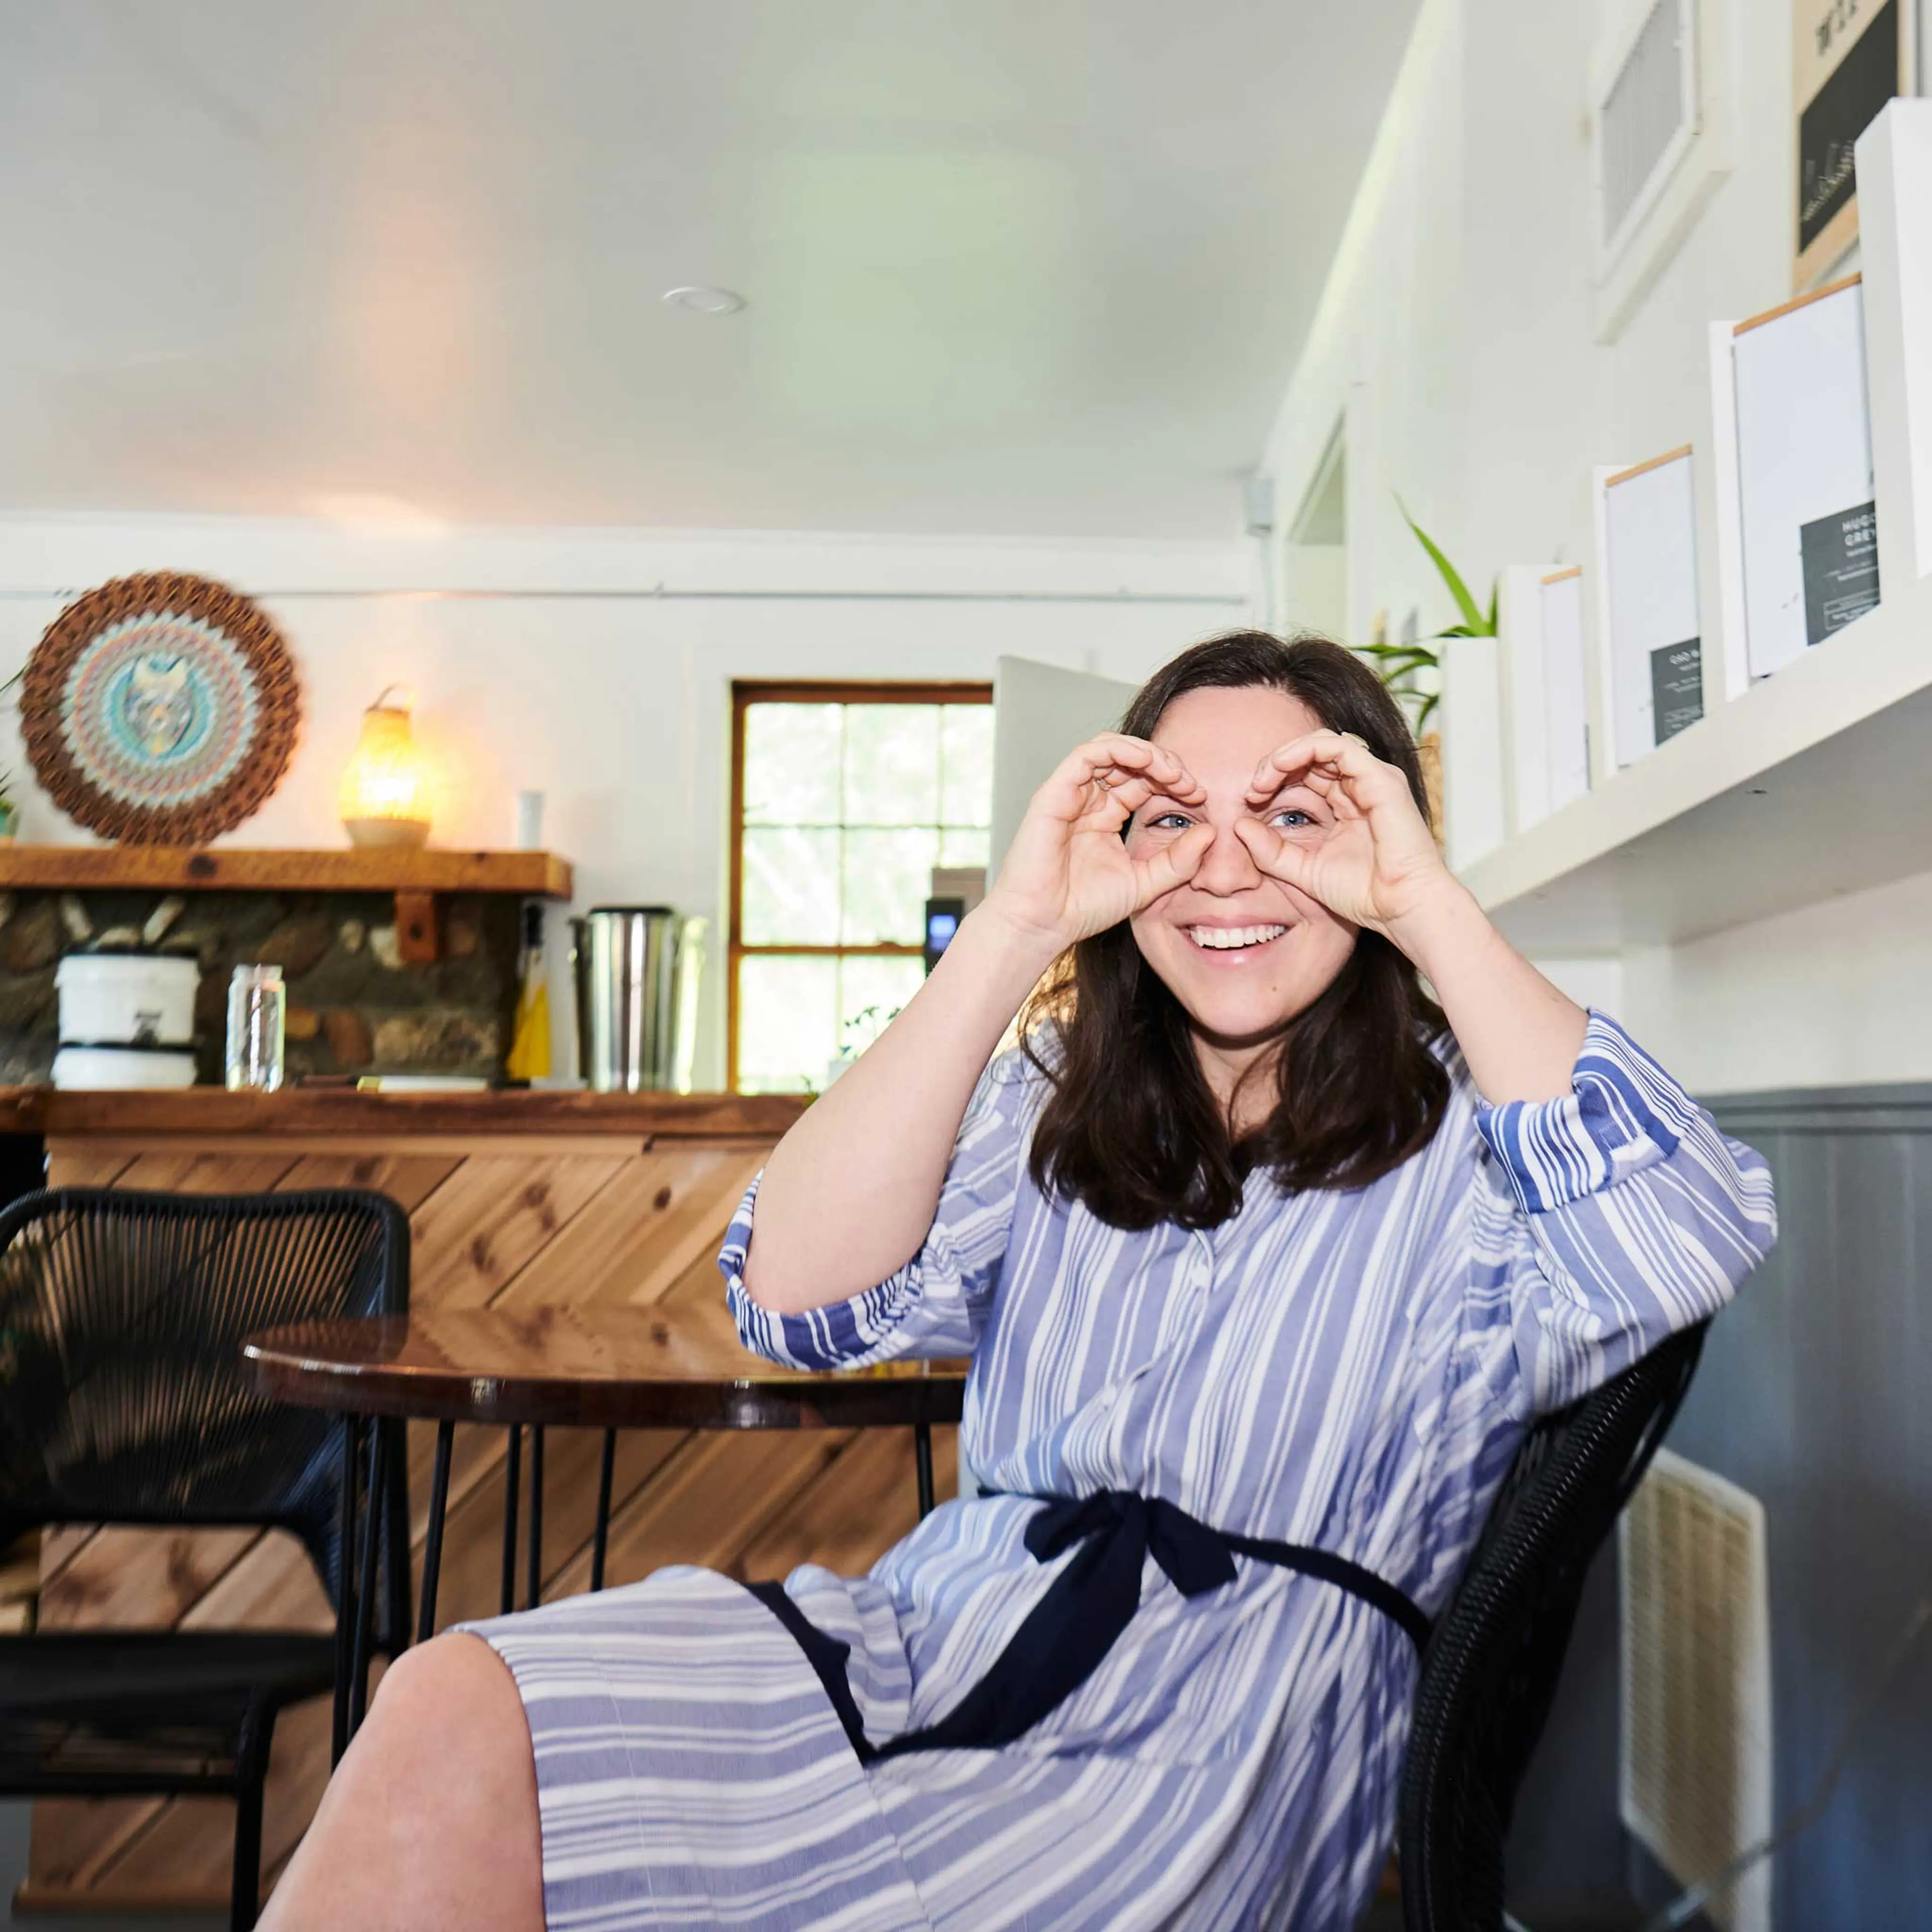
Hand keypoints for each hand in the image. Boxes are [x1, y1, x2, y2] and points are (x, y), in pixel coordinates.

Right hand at [984, 734, 1213, 953]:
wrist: (1043, 925)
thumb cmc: (1083, 908)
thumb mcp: (1146, 883)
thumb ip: (1178, 860)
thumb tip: (1211, 831)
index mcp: (1105, 817)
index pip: (1142, 781)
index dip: (1173, 782)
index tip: (1200, 798)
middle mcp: (1087, 801)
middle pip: (1130, 761)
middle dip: (1166, 765)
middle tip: (1191, 785)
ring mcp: (1069, 794)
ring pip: (1110, 749)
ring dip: (1147, 753)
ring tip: (1174, 772)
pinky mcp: (1053, 794)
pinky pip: (1087, 754)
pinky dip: (1120, 749)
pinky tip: (1148, 762)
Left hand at [1232, 730, 1455, 942]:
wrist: (1401, 908)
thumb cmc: (1363, 893)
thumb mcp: (1304, 870)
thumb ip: (1272, 851)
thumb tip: (1239, 826)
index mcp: (1347, 804)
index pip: (1306, 774)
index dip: (1274, 780)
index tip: (1249, 800)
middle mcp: (1361, 786)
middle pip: (1311, 755)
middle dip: (1275, 766)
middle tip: (1251, 789)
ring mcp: (1373, 779)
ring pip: (1322, 744)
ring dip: (1285, 756)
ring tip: (1262, 779)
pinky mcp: (1381, 779)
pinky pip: (1338, 746)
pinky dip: (1304, 749)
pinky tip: (1279, 767)